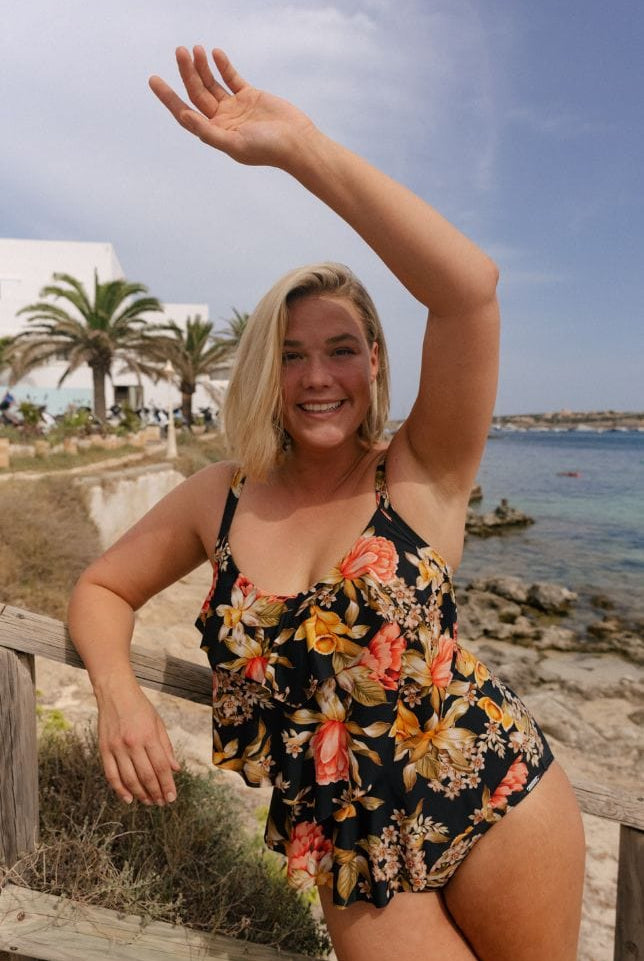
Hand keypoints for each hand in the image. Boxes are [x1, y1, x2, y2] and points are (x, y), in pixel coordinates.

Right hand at [96, 676, 180, 805]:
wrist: (115, 692)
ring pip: (129, 779)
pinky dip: (119, 789)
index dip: (167, 784)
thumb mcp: (158, 723)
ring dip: (140, 794)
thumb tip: (175, 769)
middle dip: (155, 792)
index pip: (161, 766)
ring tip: (148, 802)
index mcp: (148, 735)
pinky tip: (128, 798)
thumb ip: (166, 747)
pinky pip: (111, 775)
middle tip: (161, 802)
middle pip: (146, 775)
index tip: (171, 797)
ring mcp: (116, 747)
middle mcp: (132, 743)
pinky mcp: (104, 749)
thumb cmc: (140, 707)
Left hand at [149, 46, 316, 168]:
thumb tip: (185, 117)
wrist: (297, 142)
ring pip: (212, 83)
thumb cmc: (267, 149)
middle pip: (197, 93)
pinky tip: (216, 53)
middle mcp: (222, 120)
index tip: (154, 80)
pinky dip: (223, 66)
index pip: (185, 112)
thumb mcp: (234, 144)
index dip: (168, 97)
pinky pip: (232, 78)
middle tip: (180, 51)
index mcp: (214, 133)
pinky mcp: (250, 96)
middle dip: (187, 72)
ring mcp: (236, 107)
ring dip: (202, 66)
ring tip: (194, 49)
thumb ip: (209, 132)